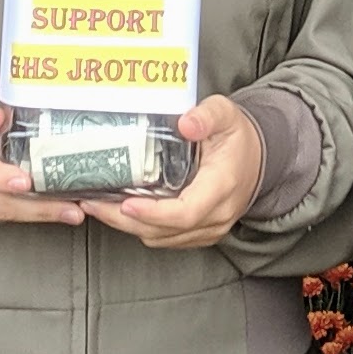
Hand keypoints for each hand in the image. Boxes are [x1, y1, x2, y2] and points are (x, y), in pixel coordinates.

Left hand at [83, 96, 262, 250]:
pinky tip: (121, 211)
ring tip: (99, 206)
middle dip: (124, 220)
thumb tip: (185, 123)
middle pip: (165, 230)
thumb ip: (207, 115)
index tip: (125, 203)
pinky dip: (142, 228)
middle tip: (92, 204)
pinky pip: (166, 239)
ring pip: (162, 238)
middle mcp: (217, 214)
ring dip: (129, 226)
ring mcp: (210, 227)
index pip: (186, 212)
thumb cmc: (238, 137)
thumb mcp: (226, 114)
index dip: (153, 213)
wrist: (259, 159)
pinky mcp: (201, 233)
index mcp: (222, 185)